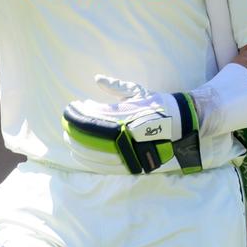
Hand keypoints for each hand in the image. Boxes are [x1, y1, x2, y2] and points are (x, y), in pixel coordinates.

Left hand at [62, 75, 202, 173]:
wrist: (181, 123)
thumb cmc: (156, 105)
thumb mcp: (138, 92)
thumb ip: (117, 87)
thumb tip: (97, 79)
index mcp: (130, 115)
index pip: (97, 116)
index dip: (81, 113)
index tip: (72, 108)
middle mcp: (130, 134)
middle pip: (93, 137)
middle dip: (76, 131)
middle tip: (66, 125)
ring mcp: (132, 151)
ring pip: (98, 154)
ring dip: (79, 147)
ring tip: (68, 139)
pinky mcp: (134, 163)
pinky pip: (107, 166)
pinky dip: (90, 162)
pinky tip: (78, 155)